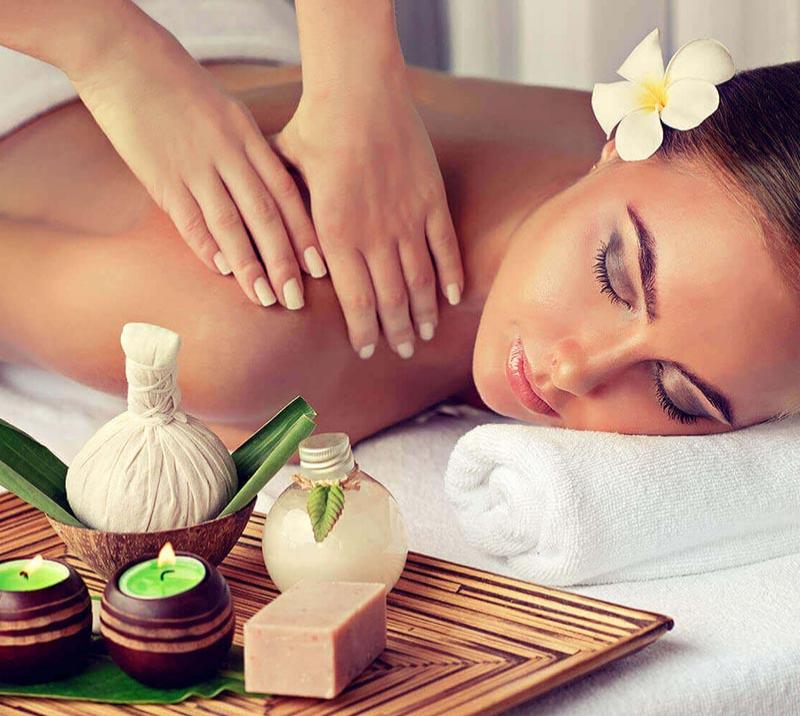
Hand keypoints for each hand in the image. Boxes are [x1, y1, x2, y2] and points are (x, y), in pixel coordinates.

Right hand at [69, 21, 323, 308]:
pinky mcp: (161, 176)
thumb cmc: (182, 89)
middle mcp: (228, 154)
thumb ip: (250, 154)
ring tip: (265, 298)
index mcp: (249, 139)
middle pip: (265, 216)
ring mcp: (195, 166)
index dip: (305, 234)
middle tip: (297, 298)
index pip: (286, 195)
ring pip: (230, 224)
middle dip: (284, 261)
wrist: (126, 58)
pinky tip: (222, 272)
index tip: (320, 268)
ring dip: (249, 265)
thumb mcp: (229, 114)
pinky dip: (206, 246)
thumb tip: (269, 197)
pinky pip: (189, 218)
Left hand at [272, 75, 463, 358]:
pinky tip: (452, 297)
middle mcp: (374, 236)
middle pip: (390, 299)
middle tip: (400, 351)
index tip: (368, 350)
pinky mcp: (432, 199)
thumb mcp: (287, 176)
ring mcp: (407, 219)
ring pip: (420, 280)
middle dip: (396, 331)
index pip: (355, 300)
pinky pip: (445, 248)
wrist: (359, 90)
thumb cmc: (316, 129)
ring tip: (426, 334)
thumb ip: (289, 219)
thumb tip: (288, 258)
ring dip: (424, 312)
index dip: (364, 331)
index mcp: (336, 235)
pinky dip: (450, 275)